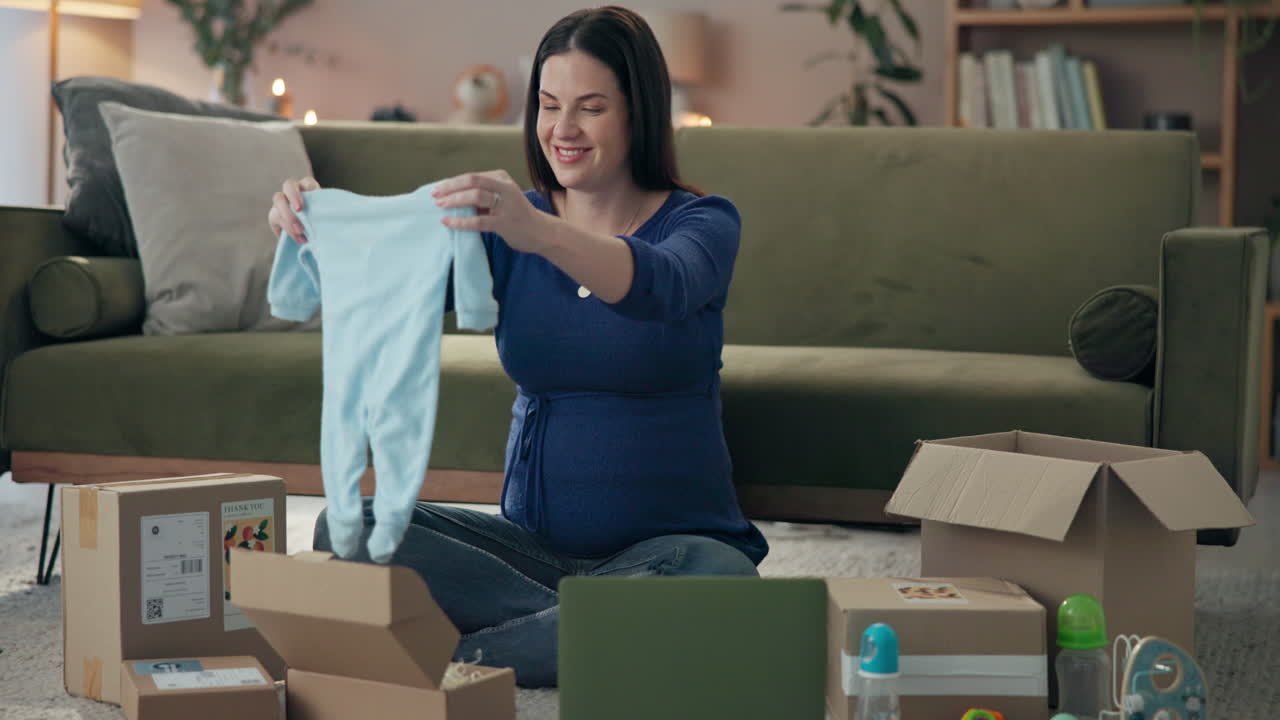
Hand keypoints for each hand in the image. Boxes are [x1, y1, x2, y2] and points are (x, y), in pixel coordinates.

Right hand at [268, 176, 320, 243]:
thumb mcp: (324, 217)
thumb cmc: (320, 224)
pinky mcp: (274, 215)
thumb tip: (331, 216)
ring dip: (288, 215)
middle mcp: (292, 192)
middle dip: (294, 196)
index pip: (307, 182)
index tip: (314, 194)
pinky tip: (299, 238)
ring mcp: (281, 202)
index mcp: (307, 188)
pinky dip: (288, 229)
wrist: (308, 238)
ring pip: (279, 200)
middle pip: (289, 185)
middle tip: (299, 209)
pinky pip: (276, 217)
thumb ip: (323, 212)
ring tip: (300, 231)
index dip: (309, 187)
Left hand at [432, 170, 548, 253]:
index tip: (437, 189)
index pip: (472, 176)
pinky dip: (461, 221)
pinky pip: (478, 221)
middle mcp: (505, 187)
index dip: (452, 182)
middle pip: (472, 181)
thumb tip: (450, 196)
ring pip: (476, 197)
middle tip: (435, 196)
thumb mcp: (500, 197)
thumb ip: (481, 194)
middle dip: (450, 188)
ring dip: (455, 200)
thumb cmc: (515, 214)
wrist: (541, 232)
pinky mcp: (505, 222)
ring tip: (440, 207)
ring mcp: (506, 205)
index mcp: (501, 178)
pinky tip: (448, 222)